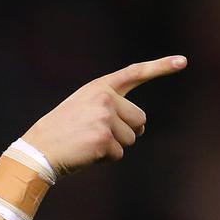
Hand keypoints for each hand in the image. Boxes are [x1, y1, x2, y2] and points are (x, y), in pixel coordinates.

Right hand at [21, 55, 185, 176]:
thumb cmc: (60, 132)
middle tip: (96, 135)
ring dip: (113, 146)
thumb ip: (109, 107)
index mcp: (98, 88)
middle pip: (140, 119)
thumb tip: (140, 128)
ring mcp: (105, 118)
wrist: (37, 150)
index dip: (160, 67)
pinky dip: (105, 158)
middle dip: (126, 131)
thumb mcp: (81, 108)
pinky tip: (85, 152)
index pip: (134, 73)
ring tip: (86, 142)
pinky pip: (119, 154)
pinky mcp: (104, 139)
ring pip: (131, 138)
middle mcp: (104, 99)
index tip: (182, 61)